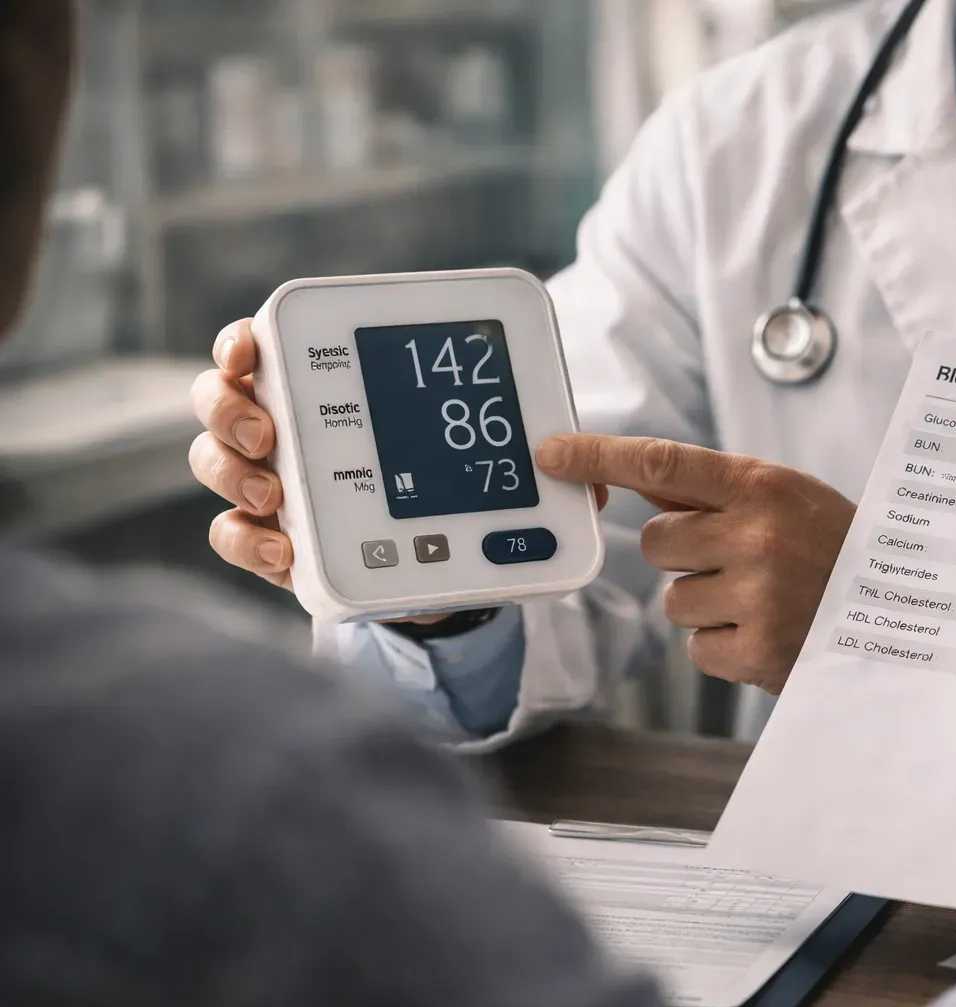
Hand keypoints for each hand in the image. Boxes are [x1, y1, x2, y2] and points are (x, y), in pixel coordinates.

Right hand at [188, 320, 611, 621]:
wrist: (451, 567)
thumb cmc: (467, 493)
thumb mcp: (502, 470)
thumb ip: (542, 464)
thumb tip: (588, 472)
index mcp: (337, 389)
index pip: (269, 348)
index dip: (246, 341)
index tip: (255, 346)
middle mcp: (293, 431)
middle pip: (222, 400)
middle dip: (232, 407)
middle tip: (270, 430)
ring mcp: (279, 488)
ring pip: (218, 463)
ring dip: (234, 472)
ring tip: (275, 494)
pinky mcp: (283, 546)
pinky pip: (236, 539)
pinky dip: (250, 542)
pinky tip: (287, 548)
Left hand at [536, 434, 854, 691]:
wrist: (905, 614)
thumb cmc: (836, 549)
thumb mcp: (787, 498)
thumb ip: (715, 492)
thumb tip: (631, 480)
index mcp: (763, 487)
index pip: (661, 464)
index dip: (598, 456)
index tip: (551, 454)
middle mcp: (757, 536)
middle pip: (655, 543)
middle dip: (683, 554)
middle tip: (739, 559)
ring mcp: (757, 596)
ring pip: (673, 601)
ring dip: (706, 603)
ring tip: (765, 598)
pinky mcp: (758, 652)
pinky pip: (696, 647)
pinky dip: (724, 645)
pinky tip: (768, 631)